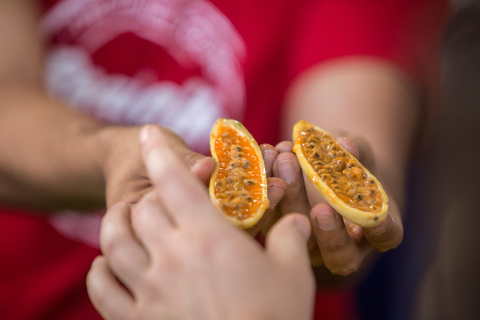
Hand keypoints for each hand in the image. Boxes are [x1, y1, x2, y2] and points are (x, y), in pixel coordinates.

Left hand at [87, 126, 314, 319]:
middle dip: (149, 195)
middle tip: (157, 195)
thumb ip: (290, 238)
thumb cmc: (275, 319)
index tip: (148, 134)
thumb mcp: (293, 272)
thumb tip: (298, 221)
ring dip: (114, 224)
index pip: (175, 182)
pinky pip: (102, 290)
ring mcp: (149, 290)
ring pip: (113, 243)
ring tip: (123, 218)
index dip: (159, 152)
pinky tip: (105, 264)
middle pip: (143, 210)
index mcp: (210, 238)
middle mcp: (172, 257)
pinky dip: (100, 271)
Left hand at [271, 136, 402, 275]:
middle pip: (336, 249)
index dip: (381, 230)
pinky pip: (267, 218)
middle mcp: (342, 250)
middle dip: (326, 224)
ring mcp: (306, 246)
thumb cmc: (351, 164)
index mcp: (374, 233)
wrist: (325, 171)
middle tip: (322, 201)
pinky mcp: (276, 232)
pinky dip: (263, 186)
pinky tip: (265, 154)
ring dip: (286, 198)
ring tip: (283, 158)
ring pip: (295, 236)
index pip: (383, 238)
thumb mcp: (358, 154)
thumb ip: (356, 152)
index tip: (379, 218)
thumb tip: (344, 143)